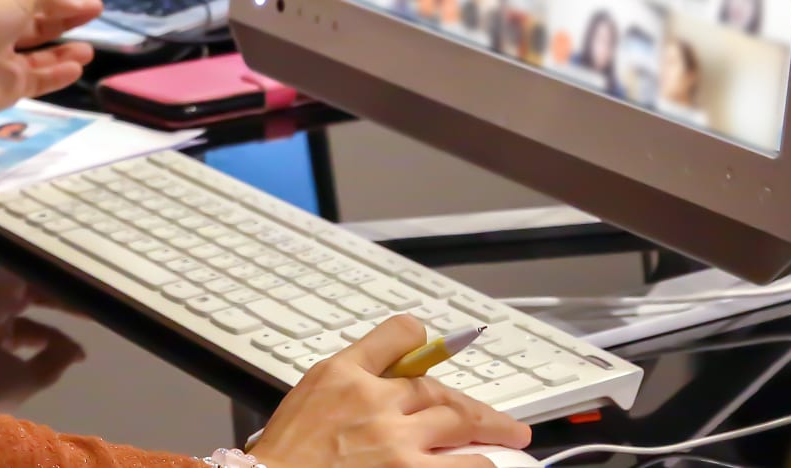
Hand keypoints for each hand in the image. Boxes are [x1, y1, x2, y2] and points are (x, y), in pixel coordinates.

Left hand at [0, 0, 103, 119]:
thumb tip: (74, 2)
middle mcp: (0, 27)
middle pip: (41, 20)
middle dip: (68, 14)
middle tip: (97, 7)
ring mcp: (5, 59)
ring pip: (42, 54)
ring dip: (66, 49)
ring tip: (90, 48)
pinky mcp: (10, 86)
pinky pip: (40, 80)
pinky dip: (58, 74)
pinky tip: (78, 67)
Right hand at [0, 268, 84, 411]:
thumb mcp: (22, 383)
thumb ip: (52, 365)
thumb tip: (77, 351)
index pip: (34, 334)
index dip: (57, 340)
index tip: (81, 351)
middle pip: (40, 301)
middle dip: (67, 304)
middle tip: (99, 303)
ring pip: (40, 282)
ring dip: (66, 285)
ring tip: (96, 286)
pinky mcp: (1, 277)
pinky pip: (33, 267)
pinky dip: (54, 269)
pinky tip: (78, 270)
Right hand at [249, 316, 530, 467]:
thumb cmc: (282, 460)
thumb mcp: (304, 405)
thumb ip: (344, 391)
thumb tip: (381, 391)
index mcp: (341, 374)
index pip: (397, 335)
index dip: (422, 341)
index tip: (436, 349)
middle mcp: (372, 399)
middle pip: (438, 387)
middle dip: (473, 405)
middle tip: (498, 418)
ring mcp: (394, 439)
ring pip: (458, 422)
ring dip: (488, 431)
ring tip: (508, 439)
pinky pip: (463, 466)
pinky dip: (479, 464)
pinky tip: (486, 465)